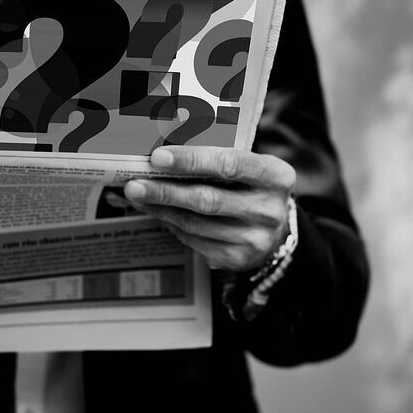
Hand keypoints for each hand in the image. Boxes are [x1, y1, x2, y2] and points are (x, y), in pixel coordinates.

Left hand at [124, 146, 294, 271]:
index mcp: (276, 176)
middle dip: (166, 190)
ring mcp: (254, 238)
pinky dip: (172, 224)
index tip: (158, 157)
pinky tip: (158, 212)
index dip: (192, 160)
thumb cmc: (253, 186)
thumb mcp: (250, 166)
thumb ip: (217, 157)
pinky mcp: (238, 258)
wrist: (277, 230)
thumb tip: (163, 154)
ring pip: (196, 223)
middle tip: (135, 183)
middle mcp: (269, 209)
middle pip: (208, 199)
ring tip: (138, 196)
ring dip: (161, 209)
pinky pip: (195, 240)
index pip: (230, 164)